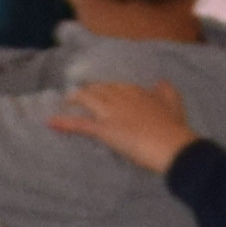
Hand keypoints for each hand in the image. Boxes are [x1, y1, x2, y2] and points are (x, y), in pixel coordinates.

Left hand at [52, 80, 196, 174]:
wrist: (172, 145)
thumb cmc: (174, 128)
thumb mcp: (174, 103)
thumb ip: (166, 91)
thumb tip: (161, 81)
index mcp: (138, 91)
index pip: (116, 85)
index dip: (105, 87)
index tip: (98, 89)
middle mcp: (122, 97)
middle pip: (98, 88)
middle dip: (86, 90)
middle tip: (76, 95)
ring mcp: (111, 112)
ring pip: (87, 99)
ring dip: (73, 100)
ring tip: (64, 102)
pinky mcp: (104, 129)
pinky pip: (80, 123)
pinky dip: (64, 122)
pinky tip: (51, 122)